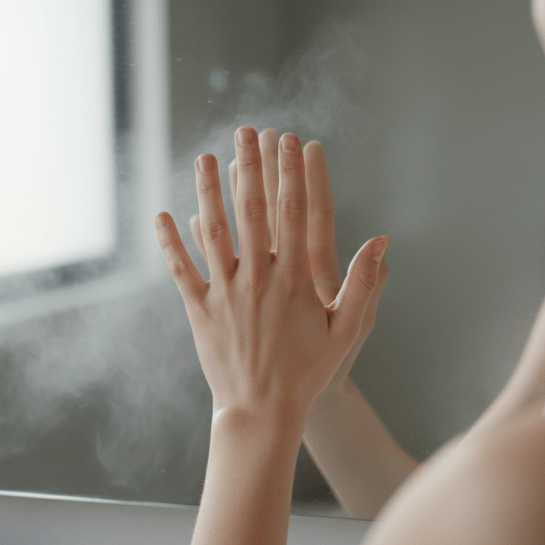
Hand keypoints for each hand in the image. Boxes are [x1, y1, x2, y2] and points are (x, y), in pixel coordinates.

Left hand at [155, 126, 388, 420]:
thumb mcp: (348, 330)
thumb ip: (364, 284)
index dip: (295, 173)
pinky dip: (171, 242)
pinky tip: (163, 214)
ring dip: (208, 191)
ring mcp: (226, 292)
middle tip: (248, 131)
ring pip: (214, 231)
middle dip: (251, 166)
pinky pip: (182, 270)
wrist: (262, 412)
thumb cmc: (309, 372)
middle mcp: (258, 278)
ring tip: (205, 157)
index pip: (295, 213)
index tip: (294, 142)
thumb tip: (381, 242)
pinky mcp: (200, 310)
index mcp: (295, 279)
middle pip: (253, 210)